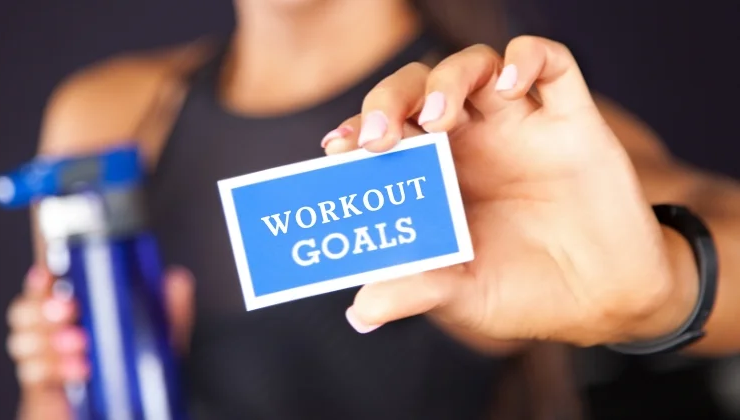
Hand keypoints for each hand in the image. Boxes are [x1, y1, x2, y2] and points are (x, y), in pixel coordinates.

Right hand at [6, 265, 194, 389]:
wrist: (123, 412)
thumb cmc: (134, 376)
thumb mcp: (155, 340)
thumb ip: (166, 312)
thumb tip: (177, 281)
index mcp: (77, 313)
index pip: (45, 288)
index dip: (41, 280)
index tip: (48, 275)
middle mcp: (54, 334)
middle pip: (23, 311)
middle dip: (42, 308)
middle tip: (69, 311)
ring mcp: (44, 361)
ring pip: (22, 340)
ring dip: (48, 340)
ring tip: (81, 347)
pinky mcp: (42, 389)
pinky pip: (30, 373)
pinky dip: (51, 369)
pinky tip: (78, 371)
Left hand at [322, 36, 693, 346]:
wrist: (605, 301)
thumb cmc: (525, 293)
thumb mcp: (464, 296)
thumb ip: (415, 291)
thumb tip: (359, 312)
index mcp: (434, 176)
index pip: (385, 133)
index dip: (356, 131)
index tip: (338, 148)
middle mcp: (470, 143)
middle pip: (417, 90)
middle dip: (389, 101)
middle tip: (380, 136)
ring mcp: (518, 126)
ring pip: (474, 66)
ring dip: (448, 79)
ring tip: (438, 117)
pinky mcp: (571, 121)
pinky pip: (552, 64)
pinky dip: (527, 58)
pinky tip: (509, 84)